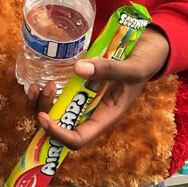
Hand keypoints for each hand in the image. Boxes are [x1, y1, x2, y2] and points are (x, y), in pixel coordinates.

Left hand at [29, 28, 170, 150]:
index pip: (79, 138)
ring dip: (43, 102)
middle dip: (46, 113)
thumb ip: (110, 69)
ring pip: (55, 111)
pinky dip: (45, 91)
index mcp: (106, 116)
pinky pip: (56, 94)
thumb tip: (79, 69)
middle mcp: (92, 111)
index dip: (59, 135)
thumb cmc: (145, 63)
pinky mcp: (79, 84)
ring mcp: (84, 98)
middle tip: (44, 88)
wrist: (148, 48)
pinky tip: (40, 79)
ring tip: (41, 84)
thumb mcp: (133, 67)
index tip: (44, 118)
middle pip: (61, 125)